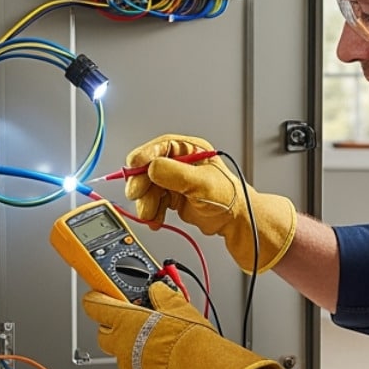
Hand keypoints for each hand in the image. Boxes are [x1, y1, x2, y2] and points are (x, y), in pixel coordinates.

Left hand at [81, 282, 286, 368]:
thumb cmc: (188, 340)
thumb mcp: (178, 305)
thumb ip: (162, 295)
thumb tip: (158, 290)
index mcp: (125, 322)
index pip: (95, 305)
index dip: (97, 299)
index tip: (99, 295)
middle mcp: (121, 347)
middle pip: (104, 334)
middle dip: (114, 327)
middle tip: (134, 321)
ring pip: (124, 358)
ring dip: (135, 351)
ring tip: (159, 346)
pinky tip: (166, 366)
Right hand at [123, 134, 297, 273]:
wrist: (236, 222)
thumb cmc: (229, 198)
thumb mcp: (202, 183)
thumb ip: (175, 173)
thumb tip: (152, 167)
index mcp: (191, 150)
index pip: (160, 147)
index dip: (144, 155)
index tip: (133, 166)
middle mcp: (181, 163)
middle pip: (149, 168)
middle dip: (142, 184)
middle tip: (138, 194)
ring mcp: (175, 181)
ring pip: (149, 187)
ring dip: (146, 202)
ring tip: (151, 214)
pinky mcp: (173, 197)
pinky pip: (154, 201)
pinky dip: (152, 211)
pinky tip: (156, 219)